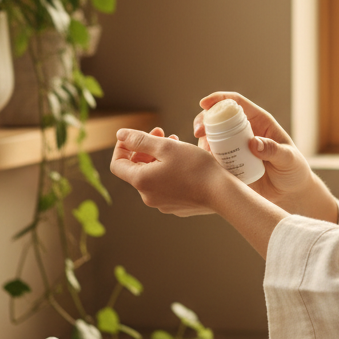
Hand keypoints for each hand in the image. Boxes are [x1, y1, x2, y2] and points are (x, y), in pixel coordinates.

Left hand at [110, 126, 225, 216]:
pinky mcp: (175, 206)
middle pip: (136, 168)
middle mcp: (147, 196)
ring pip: (152, 175)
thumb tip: (121, 135)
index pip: (117, 164)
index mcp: (141, 181)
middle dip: (145, 148)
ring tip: (175, 142)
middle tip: (161, 132)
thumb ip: (140, 140)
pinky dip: (168, 170)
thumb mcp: (166, 147)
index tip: (134, 135)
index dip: (122, 147)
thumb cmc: (195, 167)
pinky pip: (165, 185)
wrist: (222, 193)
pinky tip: (184, 161)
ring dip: (158, 157)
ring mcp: (161, 203)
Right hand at [194, 93, 337, 221]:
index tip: (205, 103)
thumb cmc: (293, 170)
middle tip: (199, 132)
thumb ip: (273, 150)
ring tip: (204, 154)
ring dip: (202, 142)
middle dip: (203, 120)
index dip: (219, 99)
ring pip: (211, 138)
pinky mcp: (229, 165)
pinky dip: (205, 160)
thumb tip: (253, 143)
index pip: (236, 103)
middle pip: (217, 118)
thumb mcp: (288, 158)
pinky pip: (212, 159)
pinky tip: (205, 167)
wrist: (290, 193)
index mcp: (258, 121)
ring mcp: (234, 148)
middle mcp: (243, 132)